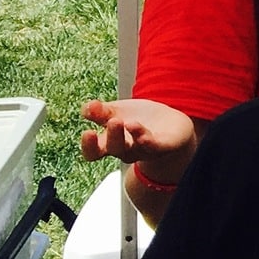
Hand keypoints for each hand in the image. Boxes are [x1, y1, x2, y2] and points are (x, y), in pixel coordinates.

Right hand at [80, 98, 196, 167]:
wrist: (171, 125)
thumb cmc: (139, 119)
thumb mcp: (117, 112)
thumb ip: (101, 111)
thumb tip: (87, 106)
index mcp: (111, 142)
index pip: (94, 152)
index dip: (89, 146)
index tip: (88, 132)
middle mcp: (126, 150)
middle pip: (114, 149)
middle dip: (113, 136)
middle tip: (114, 120)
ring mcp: (145, 150)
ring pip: (135, 149)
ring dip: (132, 135)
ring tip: (130, 123)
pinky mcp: (164, 146)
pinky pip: (156, 147)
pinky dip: (149, 142)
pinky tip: (144, 136)